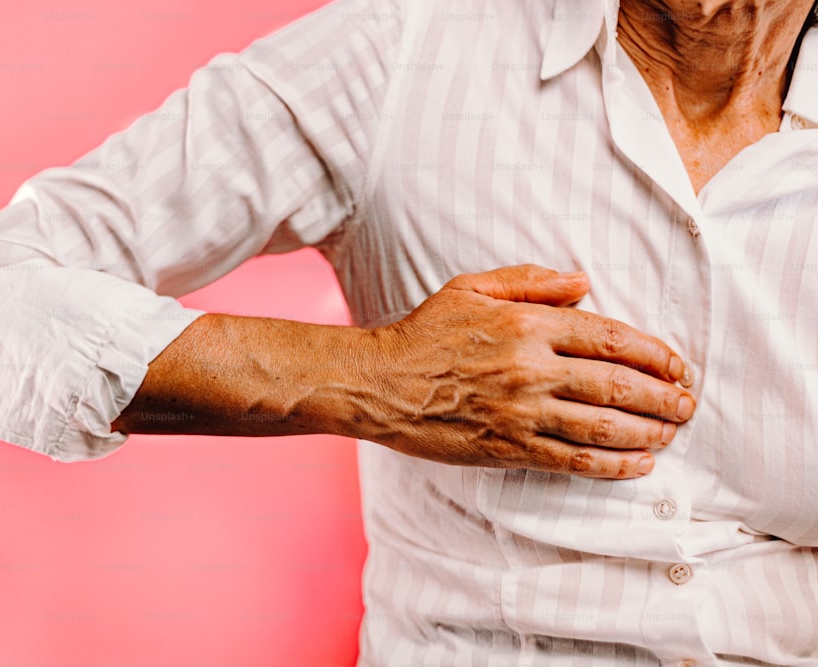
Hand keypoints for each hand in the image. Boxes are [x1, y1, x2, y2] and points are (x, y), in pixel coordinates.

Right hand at [357, 264, 693, 478]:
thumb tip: (584, 283)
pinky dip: (611, 465)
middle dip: (662, 397)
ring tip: (671, 434)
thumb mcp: (471, 288)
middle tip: (688, 405)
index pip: (608, 337)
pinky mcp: (508, 447)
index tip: (678, 365)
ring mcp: (521, 412)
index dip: (652, 353)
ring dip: (647, 432)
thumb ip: (530, 282)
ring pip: (602, 426)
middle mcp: (531, 369)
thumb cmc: (424, 334)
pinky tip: (638, 465)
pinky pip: (572, 461)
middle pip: (616, 384)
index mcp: (527, 326)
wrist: (379, 384)